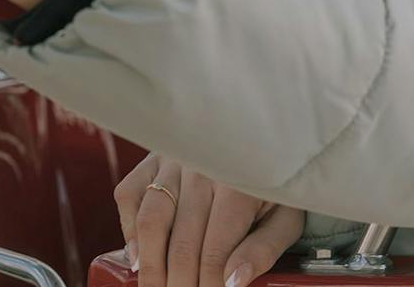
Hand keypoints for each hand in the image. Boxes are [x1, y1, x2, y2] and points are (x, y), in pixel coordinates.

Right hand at [115, 152, 302, 286]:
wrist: (260, 140)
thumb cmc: (272, 186)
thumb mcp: (285, 218)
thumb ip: (263, 250)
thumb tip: (233, 282)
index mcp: (240, 185)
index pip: (216, 250)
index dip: (209, 285)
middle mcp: (203, 170)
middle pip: (181, 243)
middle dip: (180, 283)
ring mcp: (175, 161)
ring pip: (151, 220)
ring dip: (150, 265)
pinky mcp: (154, 159)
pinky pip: (129, 194)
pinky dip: (128, 228)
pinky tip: (138, 256)